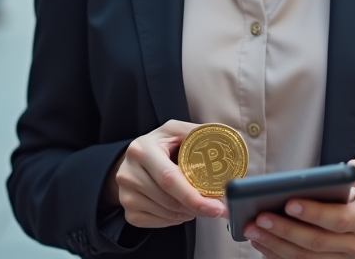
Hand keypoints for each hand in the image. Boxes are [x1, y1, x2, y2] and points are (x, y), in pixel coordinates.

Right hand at [104, 120, 226, 228]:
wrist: (133, 159)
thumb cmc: (160, 145)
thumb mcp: (175, 131)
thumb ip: (198, 133)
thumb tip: (229, 140)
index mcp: (142, 149)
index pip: (170, 179)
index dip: (195, 196)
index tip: (218, 206)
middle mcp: (129, 173)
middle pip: (170, 201)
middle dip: (197, 207)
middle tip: (217, 208)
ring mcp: (126, 195)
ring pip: (167, 214)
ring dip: (188, 213)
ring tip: (196, 201)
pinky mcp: (129, 212)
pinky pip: (159, 223)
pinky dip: (175, 219)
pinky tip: (179, 207)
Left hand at [244, 154, 354, 258]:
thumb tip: (350, 169)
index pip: (339, 219)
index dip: (313, 213)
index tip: (289, 202)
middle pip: (317, 242)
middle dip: (285, 230)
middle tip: (259, 217)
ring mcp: (345, 258)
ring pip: (307, 258)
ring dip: (277, 245)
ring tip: (253, 229)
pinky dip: (280, 255)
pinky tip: (262, 242)